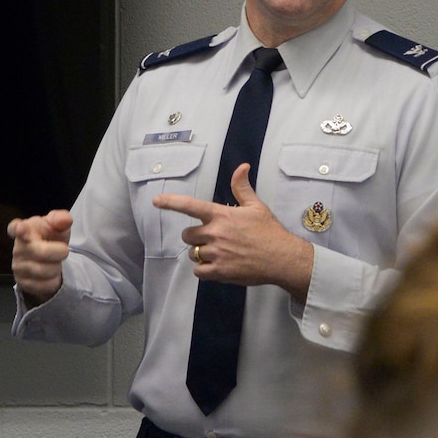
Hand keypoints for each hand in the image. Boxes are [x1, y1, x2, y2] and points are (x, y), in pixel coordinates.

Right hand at [8, 210, 71, 306]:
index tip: (20, 228)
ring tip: (54, 262)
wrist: (48, 259)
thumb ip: (61, 219)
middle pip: (41, 252)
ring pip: (44, 271)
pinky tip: (50, 274)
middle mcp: (17, 248)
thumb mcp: (58, 226)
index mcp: (24, 229)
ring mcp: (18, 266)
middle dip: (59, 252)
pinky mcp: (21, 282)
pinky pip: (43, 285)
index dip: (17, 228)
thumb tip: (66, 220)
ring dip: (57, 267)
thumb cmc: (50, 237)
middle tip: (64, 250)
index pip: (15, 228)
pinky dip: (53, 281)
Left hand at [153, 164, 313, 300]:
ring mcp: (216, 253)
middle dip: (195, 237)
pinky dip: (204, 270)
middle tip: (211, 238)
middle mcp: (215, 233)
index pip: (190, 206)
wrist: (282, 258)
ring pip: (193, 253)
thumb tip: (242, 166)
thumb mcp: (257, 206)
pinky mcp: (219, 272)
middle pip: (187, 235)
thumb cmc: (269, 231)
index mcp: (221, 215)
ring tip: (218, 253)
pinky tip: (216, 267)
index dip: (171, 202)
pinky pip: (198, 271)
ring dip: (200, 254)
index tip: (156, 201)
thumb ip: (242, 187)